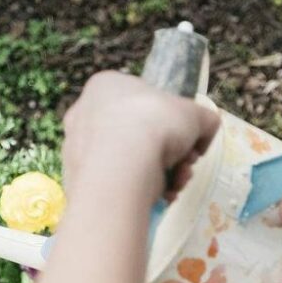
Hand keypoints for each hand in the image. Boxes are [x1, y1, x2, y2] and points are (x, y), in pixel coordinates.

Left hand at [63, 71, 219, 198]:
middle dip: (170, 155)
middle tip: (186, 166)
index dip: (173, 124)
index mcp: (106, 85)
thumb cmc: (155, 125)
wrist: (120, 167)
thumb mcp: (196, 114)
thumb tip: (205, 133)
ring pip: (129, 162)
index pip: (145, 103)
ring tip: (177, 184)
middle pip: (140, 136)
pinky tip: (159, 197)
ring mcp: (76, 148)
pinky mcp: (77, 180)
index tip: (188, 142)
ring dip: (162, 175)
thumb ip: (204, 120)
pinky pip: (116, 184)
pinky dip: (140, 191)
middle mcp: (85, 113)